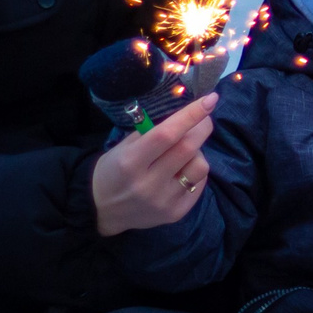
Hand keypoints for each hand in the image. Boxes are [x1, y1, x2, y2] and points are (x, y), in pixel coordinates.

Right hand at [91, 92, 217, 235]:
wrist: (102, 210)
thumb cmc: (113, 170)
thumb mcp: (123, 147)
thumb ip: (152, 132)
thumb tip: (186, 114)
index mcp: (130, 162)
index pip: (166, 134)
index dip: (190, 115)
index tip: (210, 99)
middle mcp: (148, 184)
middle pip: (188, 148)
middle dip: (202, 128)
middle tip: (203, 119)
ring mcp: (164, 201)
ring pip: (200, 166)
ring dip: (197, 152)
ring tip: (183, 153)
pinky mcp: (176, 213)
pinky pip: (200, 184)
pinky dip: (195, 171)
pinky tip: (182, 171)